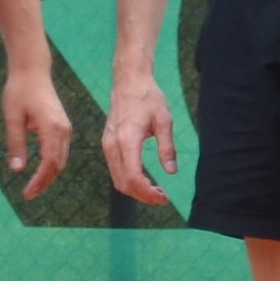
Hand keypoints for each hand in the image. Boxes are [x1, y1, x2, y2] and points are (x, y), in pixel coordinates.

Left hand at [0, 68, 76, 198]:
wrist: (32, 70)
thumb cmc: (19, 91)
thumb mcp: (12, 118)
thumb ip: (16, 144)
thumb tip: (17, 170)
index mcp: (52, 128)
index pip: (49, 163)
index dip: (39, 181)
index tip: (26, 193)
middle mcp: (64, 129)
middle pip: (58, 165)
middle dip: (45, 182)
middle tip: (28, 194)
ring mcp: (66, 127)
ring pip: (62, 159)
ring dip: (49, 175)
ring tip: (33, 186)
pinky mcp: (64, 125)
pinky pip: (61, 151)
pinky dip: (52, 164)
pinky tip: (40, 170)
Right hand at [102, 71, 177, 205]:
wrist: (128, 82)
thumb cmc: (148, 99)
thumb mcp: (164, 121)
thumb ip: (167, 147)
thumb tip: (171, 172)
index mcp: (127, 139)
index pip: (134, 177)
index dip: (148, 193)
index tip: (164, 197)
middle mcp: (113, 145)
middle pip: (124, 184)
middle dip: (143, 196)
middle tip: (163, 198)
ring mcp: (107, 146)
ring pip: (117, 180)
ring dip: (136, 191)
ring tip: (156, 191)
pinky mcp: (107, 145)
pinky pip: (115, 171)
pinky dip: (129, 181)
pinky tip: (145, 180)